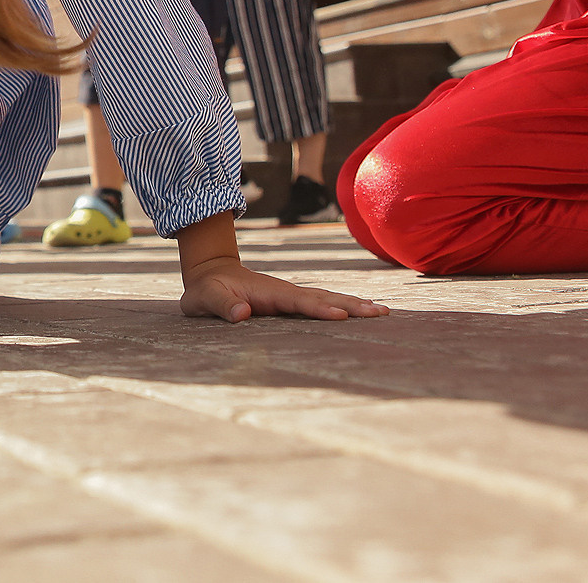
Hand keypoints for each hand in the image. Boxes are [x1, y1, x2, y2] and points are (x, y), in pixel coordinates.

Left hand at [179, 255, 388, 322]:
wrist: (211, 271)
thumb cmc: (206, 289)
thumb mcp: (205, 298)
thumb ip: (222, 305)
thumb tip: (242, 313)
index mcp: (268, 292)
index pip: (298, 301)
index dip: (319, 308)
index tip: (341, 315)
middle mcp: (286, 291)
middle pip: (324, 297)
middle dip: (351, 304)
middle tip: (381, 312)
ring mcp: (291, 295)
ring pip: (328, 298)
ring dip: (354, 304)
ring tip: (383, 311)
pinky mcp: (293, 300)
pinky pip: (323, 303)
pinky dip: (345, 305)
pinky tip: (364, 310)